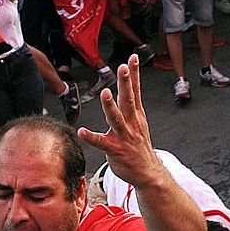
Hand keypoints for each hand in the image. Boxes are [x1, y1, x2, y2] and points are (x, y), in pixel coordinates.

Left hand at [77, 56, 163, 188]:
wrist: (147, 172)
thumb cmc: (139, 146)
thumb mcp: (139, 123)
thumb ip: (131, 106)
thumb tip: (128, 87)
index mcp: (136, 115)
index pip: (136, 91)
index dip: (134, 74)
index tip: (132, 58)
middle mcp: (131, 123)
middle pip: (128, 99)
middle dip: (126, 83)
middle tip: (123, 68)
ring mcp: (124, 136)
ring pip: (116, 118)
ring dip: (111, 106)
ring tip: (106, 93)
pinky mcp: (115, 150)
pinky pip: (101, 142)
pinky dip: (91, 137)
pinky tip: (82, 132)